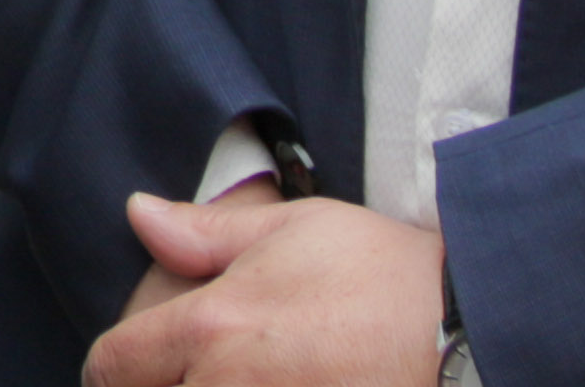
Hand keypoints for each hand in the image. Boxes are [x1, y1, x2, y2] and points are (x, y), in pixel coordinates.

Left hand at [85, 191, 444, 386]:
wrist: (471, 331)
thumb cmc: (384, 274)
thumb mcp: (292, 229)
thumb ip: (204, 233)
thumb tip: (138, 215)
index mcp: (210, 324)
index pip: (113, 367)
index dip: (114, 373)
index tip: (132, 374)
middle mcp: (228, 385)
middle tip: (178, 380)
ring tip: (235, 385)